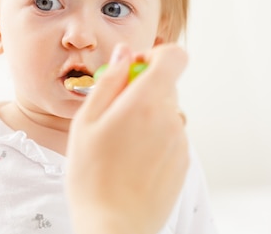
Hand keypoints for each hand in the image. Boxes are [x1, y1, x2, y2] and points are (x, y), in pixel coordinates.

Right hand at [66, 43, 188, 233]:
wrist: (114, 227)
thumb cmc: (92, 177)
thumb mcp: (86, 122)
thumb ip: (109, 81)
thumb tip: (123, 54)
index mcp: (146, 102)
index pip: (174, 57)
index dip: (154, 55)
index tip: (133, 69)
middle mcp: (170, 118)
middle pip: (166, 85)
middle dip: (142, 89)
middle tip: (114, 113)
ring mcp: (180, 141)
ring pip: (167, 111)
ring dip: (148, 115)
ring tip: (120, 143)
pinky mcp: (183, 162)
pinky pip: (171, 135)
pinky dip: (155, 138)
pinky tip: (132, 160)